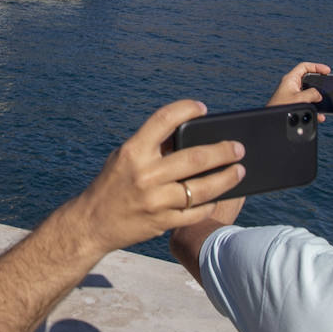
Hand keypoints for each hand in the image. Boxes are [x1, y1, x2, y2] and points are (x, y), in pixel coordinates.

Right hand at [70, 100, 245, 255]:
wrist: (93, 223)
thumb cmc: (111, 185)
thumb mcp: (124, 158)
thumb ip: (151, 146)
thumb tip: (187, 134)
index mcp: (133, 152)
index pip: (164, 120)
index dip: (186, 109)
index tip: (202, 108)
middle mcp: (145, 174)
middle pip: (195, 157)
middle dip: (223, 151)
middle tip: (238, 148)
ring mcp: (155, 200)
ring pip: (202, 188)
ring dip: (226, 178)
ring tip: (239, 171)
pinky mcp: (162, 222)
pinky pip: (195, 212)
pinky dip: (210, 203)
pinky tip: (218, 196)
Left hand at [269, 62, 330, 115]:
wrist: (271, 122)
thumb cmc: (281, 108)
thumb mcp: (300, 99)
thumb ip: (312, 94)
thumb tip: (319, 96)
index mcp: (290, 79)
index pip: (304, 67)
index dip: (316, 66)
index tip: (327, 71)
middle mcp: (292, 86)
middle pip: (309, 80)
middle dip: (319, 84)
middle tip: (328, 86)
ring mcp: (293, 96)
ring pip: (309, 95)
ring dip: (318, 100)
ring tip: (325, 104)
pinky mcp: (293, 106)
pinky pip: (307, 105)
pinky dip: (314, 110)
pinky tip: (320, 117)